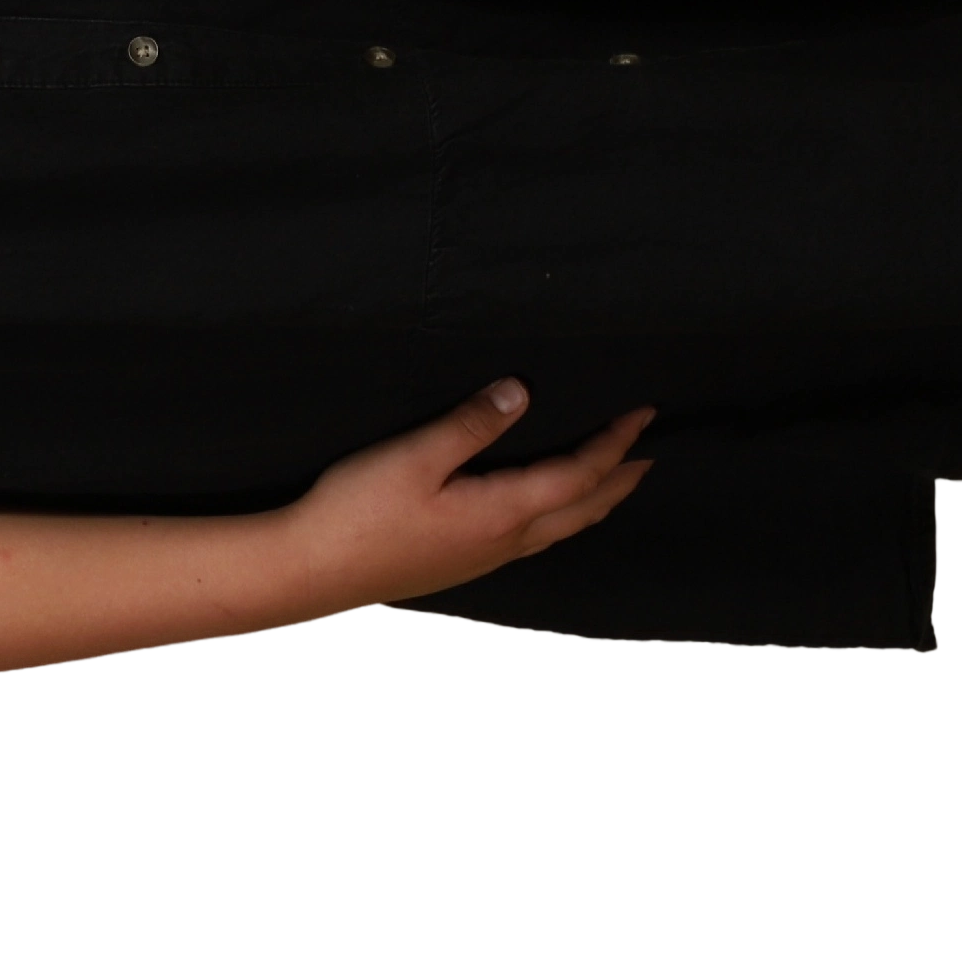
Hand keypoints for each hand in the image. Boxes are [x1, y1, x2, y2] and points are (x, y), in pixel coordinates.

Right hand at [278, 381, 657, 613]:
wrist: (313, 569)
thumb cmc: (357, 512)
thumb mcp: (413, 456)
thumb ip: (470, 424)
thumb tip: (521, 392)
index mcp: (501, 511)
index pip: (578, 473)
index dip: (614, 443)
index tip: (642, 414)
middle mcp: (504, 542)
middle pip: (581, 510)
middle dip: (618, 480)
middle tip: (648, 456)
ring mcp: (483, 559)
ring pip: (559, 530)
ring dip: (593, 504)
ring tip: (611, 486)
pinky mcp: (461, 566)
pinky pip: (531, 542)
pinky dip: (559, 520)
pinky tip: (541, 517)